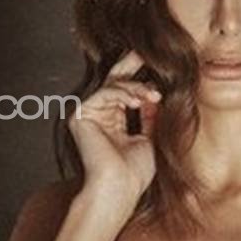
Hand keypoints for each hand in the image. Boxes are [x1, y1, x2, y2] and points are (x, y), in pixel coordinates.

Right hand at [68, 49, 161, 229]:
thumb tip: (155, 96)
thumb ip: (149, 116)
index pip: (124, 94)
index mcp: (112, 124)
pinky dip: (123, 93)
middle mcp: (97, 117)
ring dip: (136, 88)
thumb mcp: (149, 138)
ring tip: (154, 95)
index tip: (159, 67)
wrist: (119, 189)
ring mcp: (87, 116)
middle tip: (147, 51)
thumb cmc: (134, 174)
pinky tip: (140, 99)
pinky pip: (104, 94)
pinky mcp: (81, 115)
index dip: (139, 80)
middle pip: (114, 82)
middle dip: (131, 65)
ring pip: (112, 87)